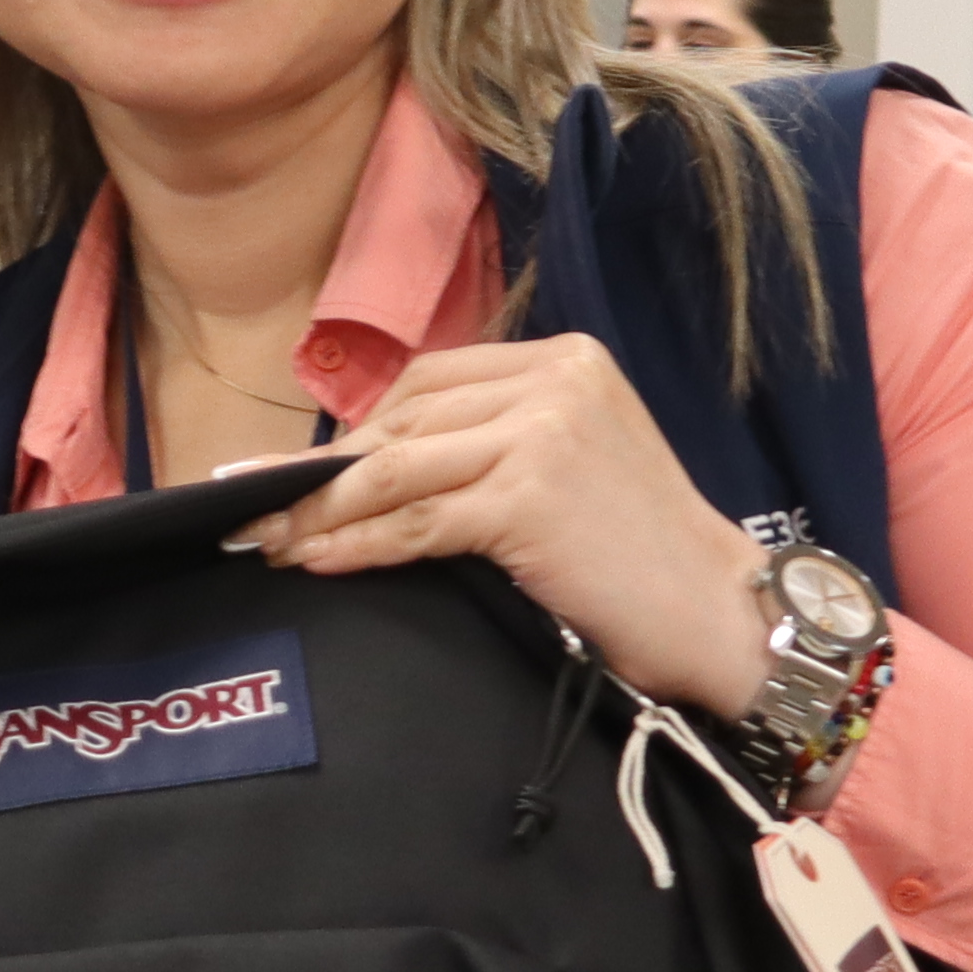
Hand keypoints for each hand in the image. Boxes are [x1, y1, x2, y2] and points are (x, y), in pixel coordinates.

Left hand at [227, 335, 777, 716]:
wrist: (717, 612)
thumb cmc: (641, 554)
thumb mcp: (573, 463)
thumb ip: (495, 442)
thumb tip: (372, 464)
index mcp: (564, 359)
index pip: (429, 382)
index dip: (359, 431)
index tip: (300, 471)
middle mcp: (553, 382)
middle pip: (403, 421)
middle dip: (322, 472)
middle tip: (255, 508)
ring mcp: (542, 435)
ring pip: (398, 470)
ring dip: (322, 511)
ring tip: (272, 542)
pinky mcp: (529, 498)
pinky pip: (417, 520)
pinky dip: (359, 543)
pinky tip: (319, 560)